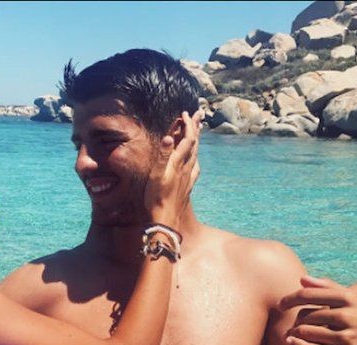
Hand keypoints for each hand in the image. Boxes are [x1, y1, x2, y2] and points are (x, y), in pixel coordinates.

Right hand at [144, 109, 203, 229]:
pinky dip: (195, 158)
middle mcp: (185, 168)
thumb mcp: (156, 176)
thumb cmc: (156, 199)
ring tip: (198, 131)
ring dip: (197, 140)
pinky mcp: (187, 186)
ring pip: (196, 154)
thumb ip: (163, 156)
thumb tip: (168, 137)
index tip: (185, 113)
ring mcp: (187, 177)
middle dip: (196, 128)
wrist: (165, 220)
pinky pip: (195, 167)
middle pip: (194, 144)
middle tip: (200, 114)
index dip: (187, 125)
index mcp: (177, 163)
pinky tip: (195, 161)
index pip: (186, 139)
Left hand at [278, 275, 356, 344]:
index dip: (290, 299)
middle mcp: (349, 316)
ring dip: (295, 334)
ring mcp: (349, 336)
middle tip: (291, 325)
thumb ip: (329, 287)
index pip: (310, 294)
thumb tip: (302, 279)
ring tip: (290, 335)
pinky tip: (290, 344)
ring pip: (309, 333)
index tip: (280, 304)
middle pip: (307, 315)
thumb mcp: (356, 299)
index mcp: (349, 298)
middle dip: (295, 320)